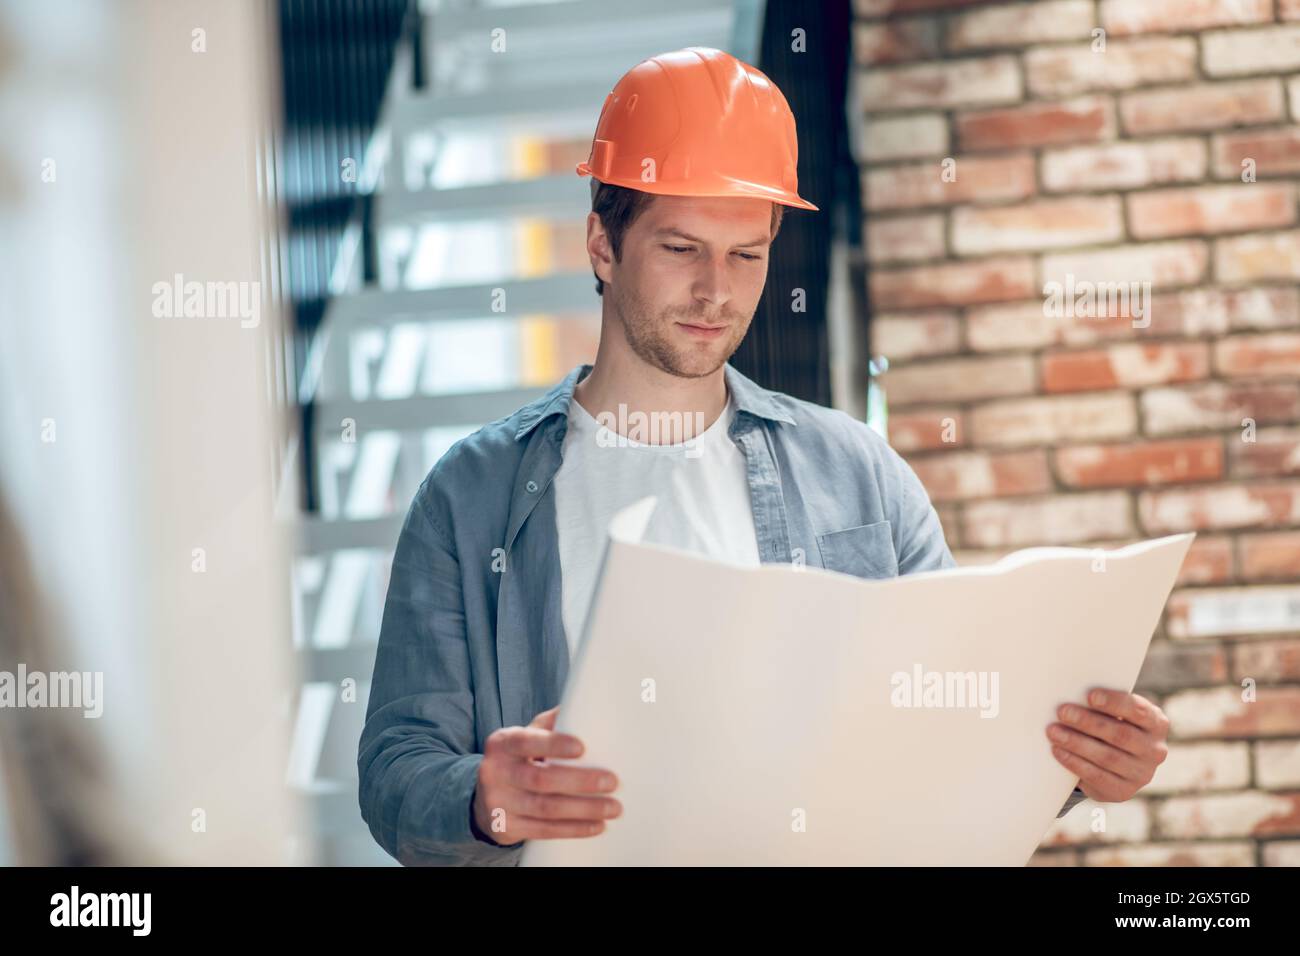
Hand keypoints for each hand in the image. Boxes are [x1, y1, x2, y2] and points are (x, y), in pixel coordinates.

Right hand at [472, 705, 621, 844]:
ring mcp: (498, 803)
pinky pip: (544, 831)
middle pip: (540, 779)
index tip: (582, 747)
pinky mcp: (506, 828)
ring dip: (584, 809)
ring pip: (546, 808)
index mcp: (502, 743)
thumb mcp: (525, 737)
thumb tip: (584, 706)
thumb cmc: (517, 760)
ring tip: (613, 807)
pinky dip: (574, 829)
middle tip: (612, 781)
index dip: (554, 745)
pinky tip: (596, 825)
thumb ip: (550, 725)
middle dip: (580, 781)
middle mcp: (496, 772)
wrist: (484, 799)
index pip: (526, 742)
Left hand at [1045, 688, 1169, 802]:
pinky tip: (1058, 751)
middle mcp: (1155, 750)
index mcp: (1156, 723)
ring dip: (1077, 743)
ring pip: (1108, 757)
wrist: (1115, 766)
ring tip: (1053, 731)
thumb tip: (1069, 691)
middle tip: (1062, 712)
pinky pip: (1098, 776)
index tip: (1090, 695)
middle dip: (1089, 722)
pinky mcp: (1123, 791)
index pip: (1138, 711)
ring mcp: (1142, 773)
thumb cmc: (1109, 726)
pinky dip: (1075, 762)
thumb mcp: (1113, 714)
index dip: (1115, 702)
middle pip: (1121, 735)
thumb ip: (1101, 705)